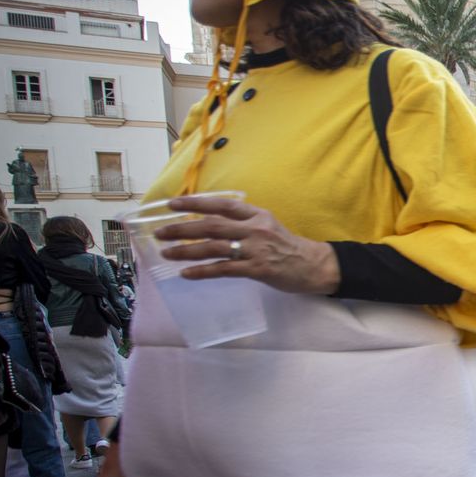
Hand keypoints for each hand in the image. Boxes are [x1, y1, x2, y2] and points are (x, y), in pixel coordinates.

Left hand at [158, 194, 338, 294]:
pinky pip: (224, 269)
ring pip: (214, 247)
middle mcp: (255, 229)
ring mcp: (256, 249)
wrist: (314, 266)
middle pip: (212, 225)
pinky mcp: (257, 269)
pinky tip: (187, 273)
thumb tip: (210, 222)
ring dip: (186, 250)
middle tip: (160, 232)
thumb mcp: (268, 225)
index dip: (196, 203)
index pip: (222, 204)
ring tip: (166, 253)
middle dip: (182, 228)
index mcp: (257, 215)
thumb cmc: (288, 247)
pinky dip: (203, 271)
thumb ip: (243, 222)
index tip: (172, 204)